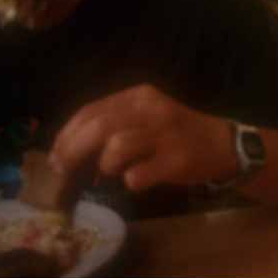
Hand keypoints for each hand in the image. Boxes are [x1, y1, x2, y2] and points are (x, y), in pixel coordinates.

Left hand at [50, 84, 236, 192]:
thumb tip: (69, 149)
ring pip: (116, 146)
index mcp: (140, 96)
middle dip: (73, 150)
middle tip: (63, 170)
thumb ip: (114, 123)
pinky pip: (138, 174)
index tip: (55, 155)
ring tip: (111, 173)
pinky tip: (137, 180)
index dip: (67, 134)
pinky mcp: (176, 160)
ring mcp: (165, 134)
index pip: (91, 110)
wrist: (223, 144)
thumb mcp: (146, 115)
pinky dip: (130, 181)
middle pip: (99, 125)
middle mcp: (152, 110)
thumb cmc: (176, 132)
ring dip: (105, 164)